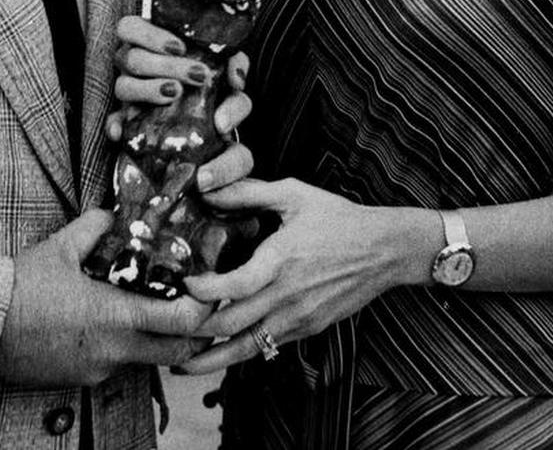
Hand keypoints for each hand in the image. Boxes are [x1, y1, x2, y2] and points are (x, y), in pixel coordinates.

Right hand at [0, 210, 213, 386]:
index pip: (183, 322)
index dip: (203, 307)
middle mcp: (114, 350)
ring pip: (147, 359)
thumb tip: (114, 213)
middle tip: (193, 305)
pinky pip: (116, 365)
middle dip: (193, 332)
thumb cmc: (21, 286)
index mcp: (116, 316)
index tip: (204, 287)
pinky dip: (123, 346)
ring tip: (149, 307)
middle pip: (178, 352)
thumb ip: (95, 226)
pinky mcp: (81, 379)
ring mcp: (99, 369)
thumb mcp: (61, 246)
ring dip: (156, 338)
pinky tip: (107, 323)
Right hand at [107, 16, 252, 183]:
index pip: (129, 27)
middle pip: (131, 57)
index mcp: (147, 40)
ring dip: (148, 89)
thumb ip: (232, 64)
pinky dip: (114, 125)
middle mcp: (131, 62)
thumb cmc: (208, 75)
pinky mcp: (125, 118)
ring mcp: (127, 90)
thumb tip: (235, 81)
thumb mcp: (223, 64)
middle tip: (197, 75)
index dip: (150, 35)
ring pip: (122, 86)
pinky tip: (121, 132)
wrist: (207, 113)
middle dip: (165, 66)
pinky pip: (111, 121)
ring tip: (176, 93)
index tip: (181, 47)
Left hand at [175, 179, 424, 374]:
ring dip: (214, 358)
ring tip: (183, 364)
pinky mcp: (308, 329)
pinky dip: (243, 351)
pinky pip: (268, 345)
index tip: (182, 284)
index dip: (203, 291)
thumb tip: (208, 188)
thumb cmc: (337, 217)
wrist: (384, 250)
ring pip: (248, 347)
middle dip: (196, 332)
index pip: (234, 287)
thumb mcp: (293, 195)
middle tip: (168, 328)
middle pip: (232, 325)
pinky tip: (222, 351)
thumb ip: (248, 192)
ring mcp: (298, 317)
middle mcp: (287, 295)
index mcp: (281, 259)